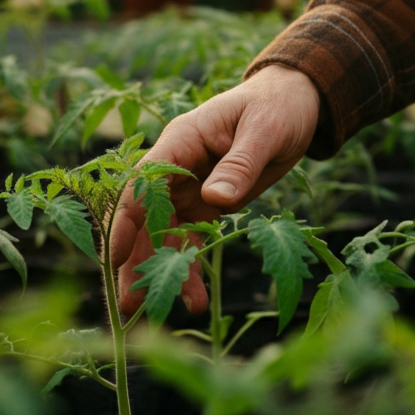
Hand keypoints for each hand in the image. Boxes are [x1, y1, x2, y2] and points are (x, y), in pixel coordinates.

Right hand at [109, 64, 321, 315]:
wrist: (297, 103)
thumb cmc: (277, 106)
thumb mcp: (264, 131)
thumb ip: (239, 164)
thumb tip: (214, 200)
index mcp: (182, 141)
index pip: (144, 183)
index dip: (128, 220)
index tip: (116, 256)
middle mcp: (178, 168)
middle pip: (146, 218)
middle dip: (137, 259)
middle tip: (132, 302)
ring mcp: (190, 188)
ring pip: (166, 236)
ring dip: (165, 271)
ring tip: (167, 311)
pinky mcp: (208, 204)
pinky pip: (193, 240)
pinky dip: (192, 267)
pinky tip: (196, 299)